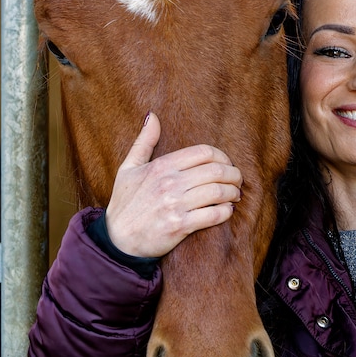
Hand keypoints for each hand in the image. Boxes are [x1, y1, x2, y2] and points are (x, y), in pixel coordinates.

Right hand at [104, 113, 242, 257]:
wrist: (117, 240)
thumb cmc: (124, 203)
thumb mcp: (128, 168)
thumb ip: (144, 142)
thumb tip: (153, 116)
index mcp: (161, 166)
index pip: (204, 152)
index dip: (222, 157)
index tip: (227, 165)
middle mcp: (169, 183)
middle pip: (217, 171)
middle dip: (234, 175)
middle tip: (238, 181)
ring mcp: (174, 205)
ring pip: (219, 192)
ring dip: (233, 193)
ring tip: (235, 195)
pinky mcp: (179, 226)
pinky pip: (214, 215)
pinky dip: (226, 211)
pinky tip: (227, 210)